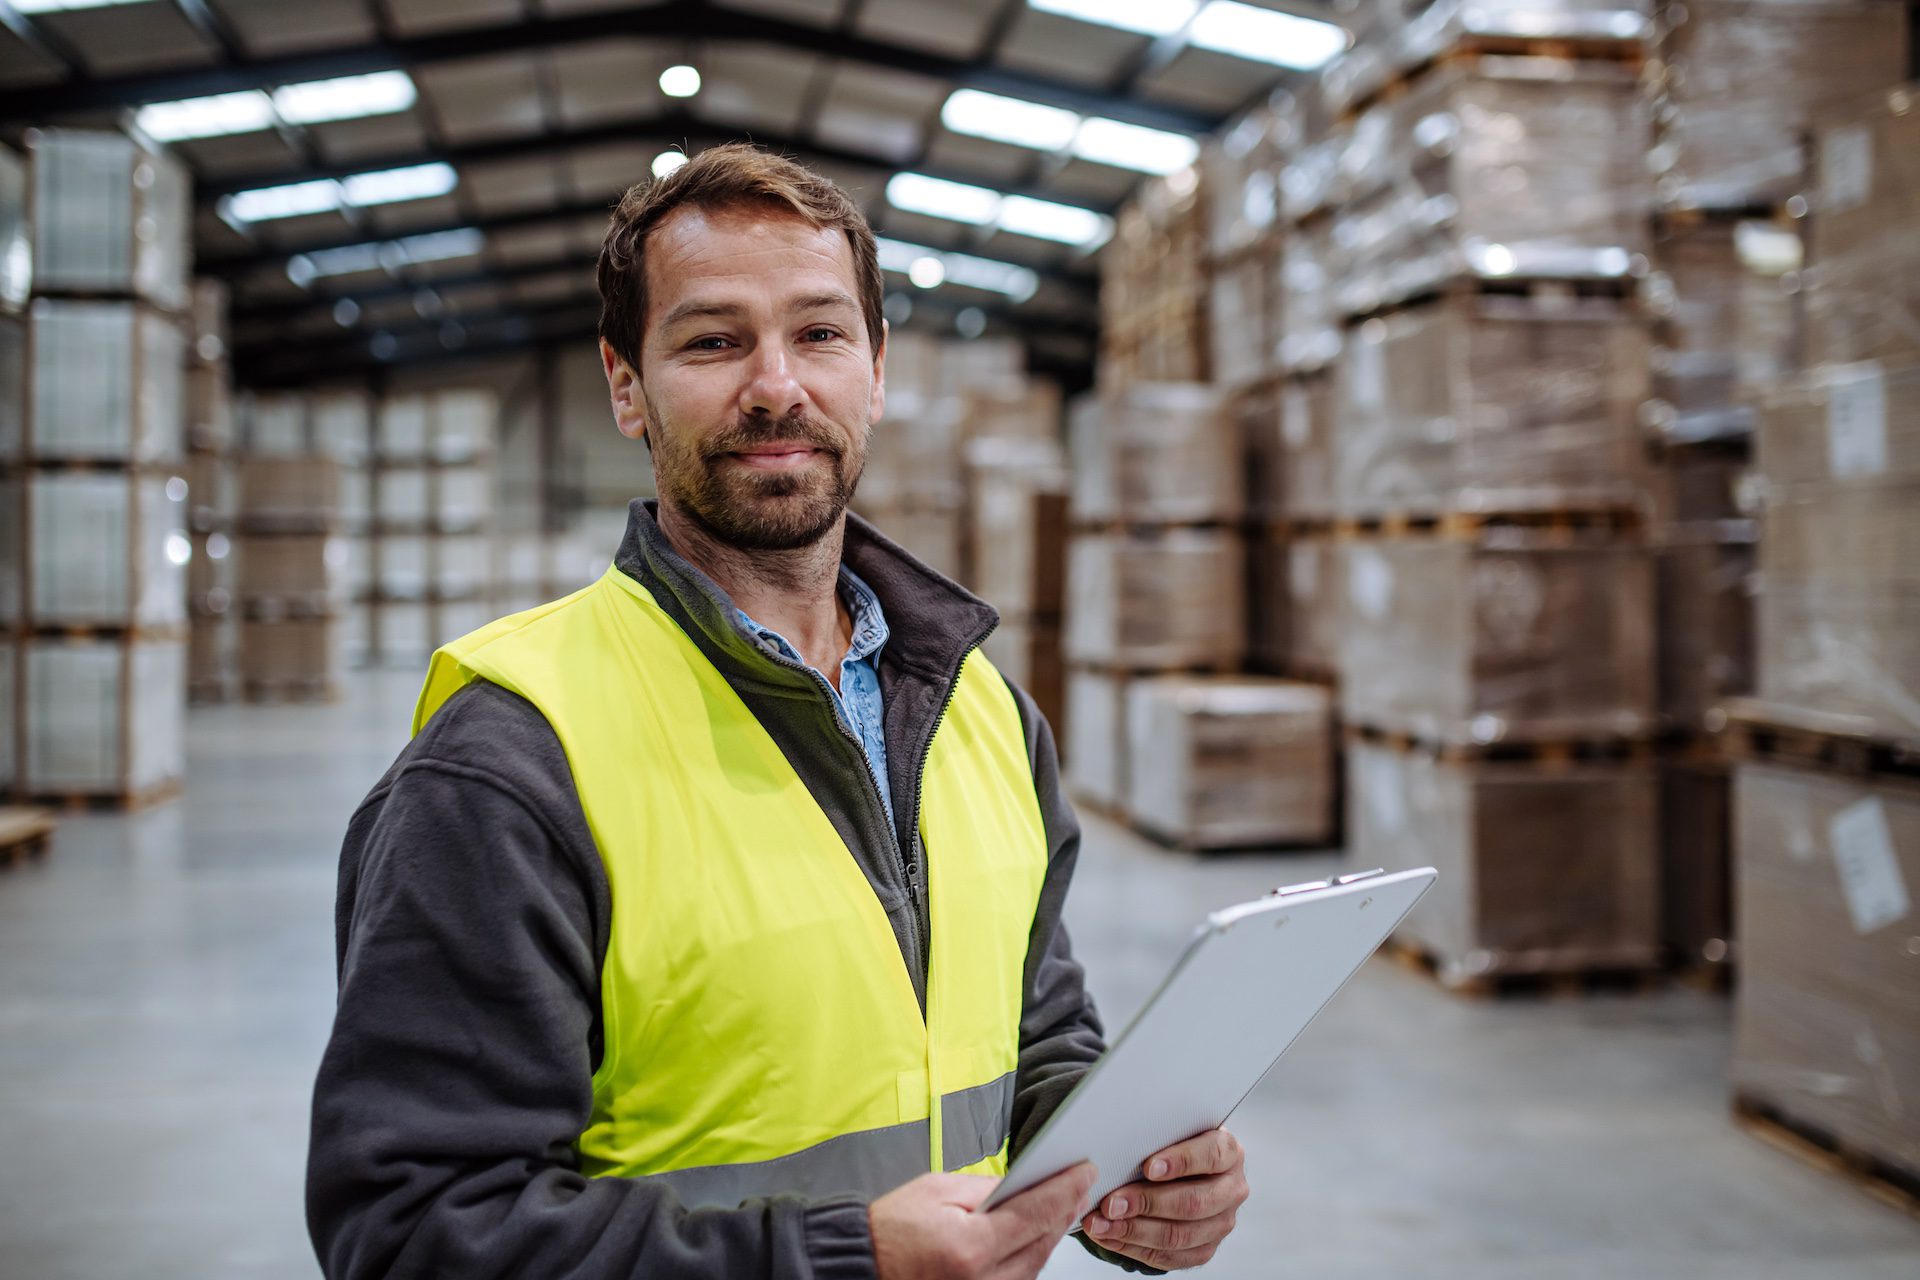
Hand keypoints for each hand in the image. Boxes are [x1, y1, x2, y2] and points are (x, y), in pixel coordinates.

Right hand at [871, 1161, 1097, 1279]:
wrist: (862, 1265)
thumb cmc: (891, 1229)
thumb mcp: (936, 1190)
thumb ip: (985, 1188)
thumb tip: (1021, 1186)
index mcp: (970, 1248)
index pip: (1035, 1213)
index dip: (1065, 1189)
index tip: (1083, 1171)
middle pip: (1042, 1243)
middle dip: (1065, 1210)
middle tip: (1081, 1184)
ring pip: (1036, 1266)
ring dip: (1051, 1235)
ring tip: (1064, 1206)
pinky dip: (1031, 1257)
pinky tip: (1036, 1236)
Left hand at [1080, 1129, 1248, 1270]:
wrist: (1185, 1171)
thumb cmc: (1173, 1147)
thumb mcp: (1173, 1132)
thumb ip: (1158, 1137)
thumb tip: (1119, 1149)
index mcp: (1229, 1152)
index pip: (1210, 1156)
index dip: (1180, 1162)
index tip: (1148, 1167)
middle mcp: (1231, 1189)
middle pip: (1193, 1202)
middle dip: (1147, 1203)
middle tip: (1112, 1204)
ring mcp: (1222, 1223)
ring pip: (1180, 1235)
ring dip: (1135, 1231)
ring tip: (1102, 1224)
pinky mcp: (1205, 1248)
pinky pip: (1171, 1257)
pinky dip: (1136, 1248)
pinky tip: (1112, 1237)